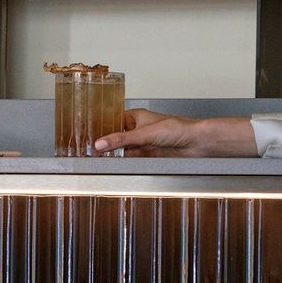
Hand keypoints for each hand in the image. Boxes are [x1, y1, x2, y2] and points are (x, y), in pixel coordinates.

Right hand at [93, 111, 260, 158]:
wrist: (196, 143)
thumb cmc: (178, 128)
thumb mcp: (144, 133)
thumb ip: (121, 139)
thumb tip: (100, 144)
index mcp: (135, 117)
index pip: (111, 121)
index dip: (99, 127)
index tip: (85, 134)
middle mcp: (137, 130)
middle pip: (115, 137)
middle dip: (104, 144)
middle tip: (86, 151)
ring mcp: (142, 144)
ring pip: (121, 150)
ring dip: (113, 155)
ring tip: (95, 160)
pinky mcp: (148, 156)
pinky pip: (130, 160)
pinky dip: (122, 163)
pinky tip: (113, 166)